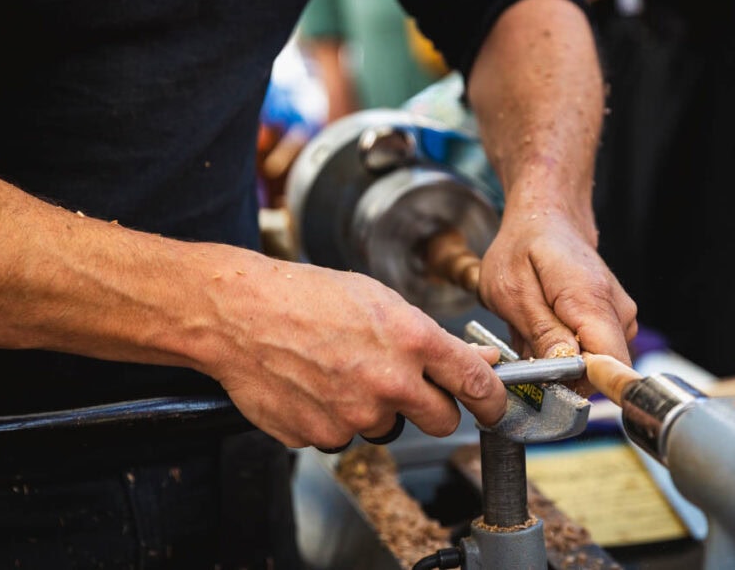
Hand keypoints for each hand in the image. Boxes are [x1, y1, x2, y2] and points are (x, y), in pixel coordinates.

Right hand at [192, 247, 505, 449]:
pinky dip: (335, 418)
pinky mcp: (322, 437)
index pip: (477, 385)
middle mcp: (389, 382)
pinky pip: (344, 436)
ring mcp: (355, 415)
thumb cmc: (306, 297)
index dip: (493, 401)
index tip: (495, 407)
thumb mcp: (380, 299)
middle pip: (441, 420)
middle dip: (432, 407)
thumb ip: (432, 337)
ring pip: (387, 427)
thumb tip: (476, 360)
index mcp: (412, 340)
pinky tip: (315, 386)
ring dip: (375, 410)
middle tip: (405, 385)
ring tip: (341, 372)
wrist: (240, 315)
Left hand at [477, 205, 637, 396]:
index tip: (546, 380)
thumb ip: (541, 332)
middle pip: (601, 371)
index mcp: (591, 300)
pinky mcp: (615, 322)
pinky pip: (592, 352)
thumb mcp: (512, 290)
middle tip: (525, 345)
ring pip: (594, 364)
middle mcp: (618, 310)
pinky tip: (544, 326)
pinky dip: (564, 349)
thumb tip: (566, 372)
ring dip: (558, 360)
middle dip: (560, 373)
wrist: (549, 217)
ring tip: (531, 328)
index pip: (608, 365)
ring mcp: (622, 316)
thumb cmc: (524, 246)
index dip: (578, 384)